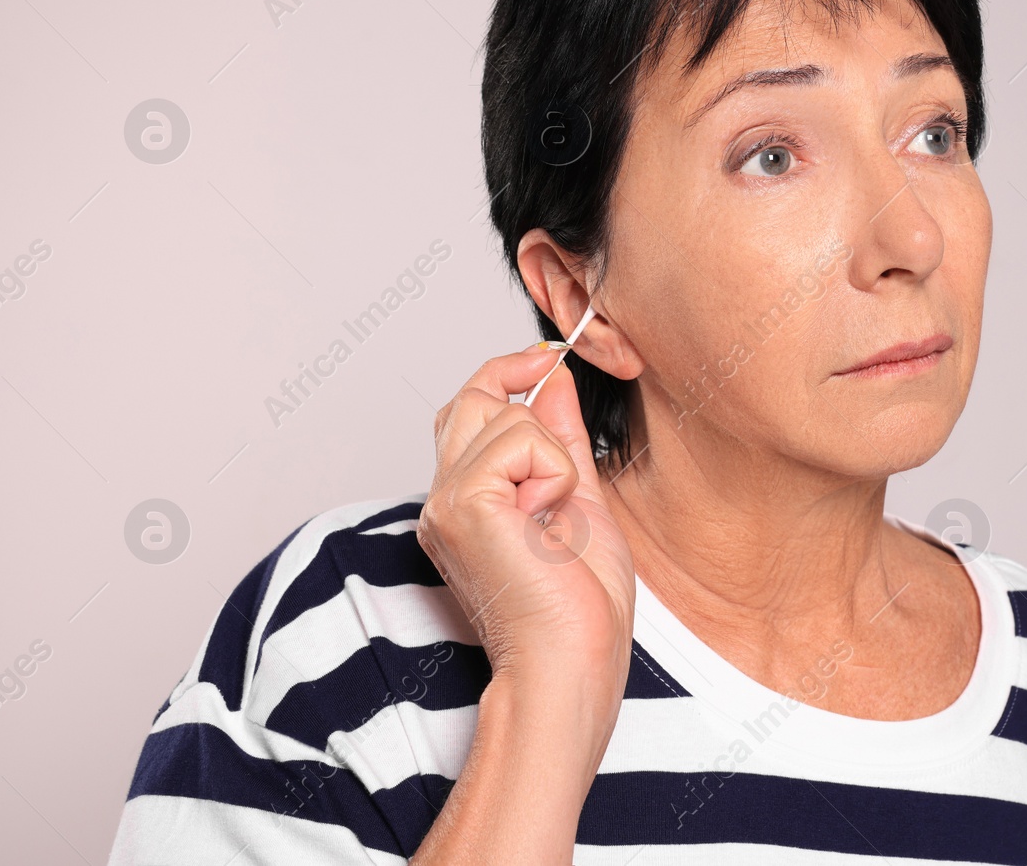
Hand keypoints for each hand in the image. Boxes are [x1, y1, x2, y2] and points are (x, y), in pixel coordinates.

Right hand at [417, 343, 634, 717]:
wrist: (572, 666)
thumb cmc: (580, 610)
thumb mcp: (582, 502)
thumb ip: (565, 439)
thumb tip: (555, 380)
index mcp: (466, 501)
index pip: (469, 407)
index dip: (506, 374)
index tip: (545, 361)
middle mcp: (444, 497)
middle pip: (475, 396)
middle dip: (530, 409)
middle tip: (561, 466)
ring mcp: (447, 500)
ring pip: (506, 413)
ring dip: (554, 459)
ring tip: (553, 520)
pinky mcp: (464, 503)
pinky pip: (521, 438)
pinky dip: (554, 472)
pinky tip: (547, 521)